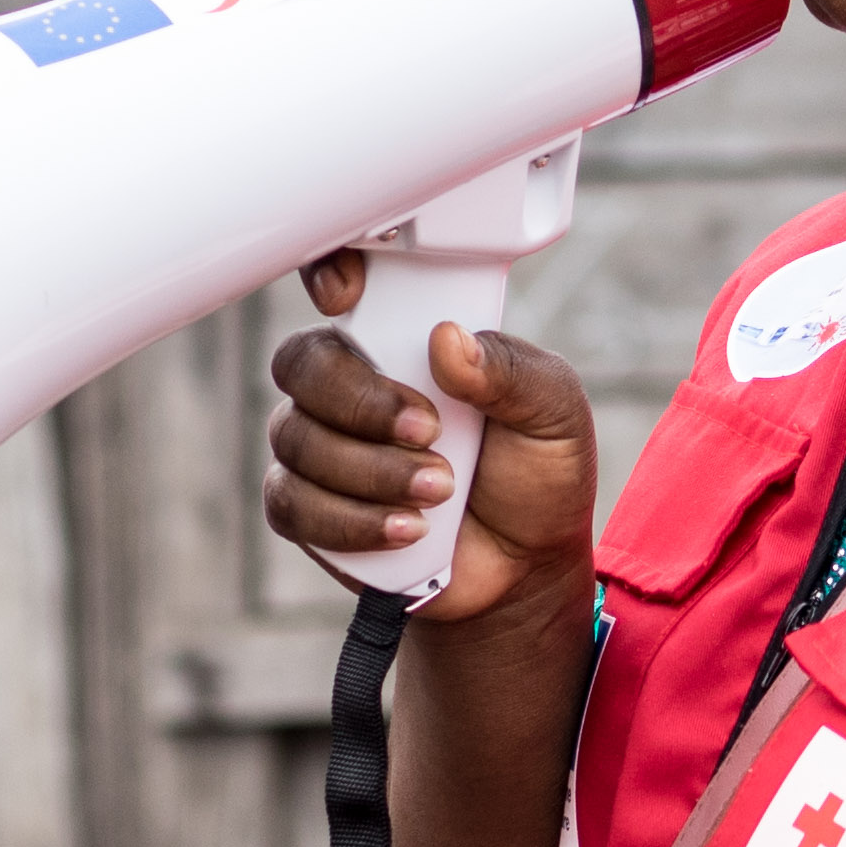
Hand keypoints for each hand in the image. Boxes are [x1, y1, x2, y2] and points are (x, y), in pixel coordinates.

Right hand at [264, 256, 597, 622]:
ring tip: (440, 493)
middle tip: (429, 432)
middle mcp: (349, 386)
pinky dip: (351, 520)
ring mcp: (319, 447)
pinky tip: (407, 529)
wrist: (525, 568)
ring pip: (296, 440)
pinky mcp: (307, 510)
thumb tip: (447, 338)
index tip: (345, 295)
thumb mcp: (553, 413)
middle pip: (301, 365)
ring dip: (372, 472)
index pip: (340, 287)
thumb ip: (508, 371)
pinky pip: (292, 504)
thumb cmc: (535, 476)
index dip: (327, 278)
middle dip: (362, 403)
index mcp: (403, 340)